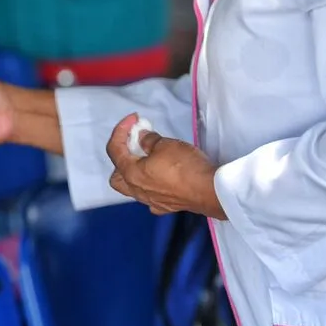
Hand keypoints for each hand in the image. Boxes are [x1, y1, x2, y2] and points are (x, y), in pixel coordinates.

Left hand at [106, 114, 226, 219]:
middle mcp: (137, 191)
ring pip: (133, 188)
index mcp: (131, 174)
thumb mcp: (165, 144)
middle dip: (121, 160)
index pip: (114, 150)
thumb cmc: (184, 166)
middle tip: (134, 146)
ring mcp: (151, 201)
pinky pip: (152, 196)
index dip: (121, 130)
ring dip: (136, 173)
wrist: (210, 191)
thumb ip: (148, 139)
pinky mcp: (167, 207)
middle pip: (117, 176)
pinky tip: (161, 180)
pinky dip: (152, 186)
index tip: (133, 119)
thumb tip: (140, 137)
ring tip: (148, 160)